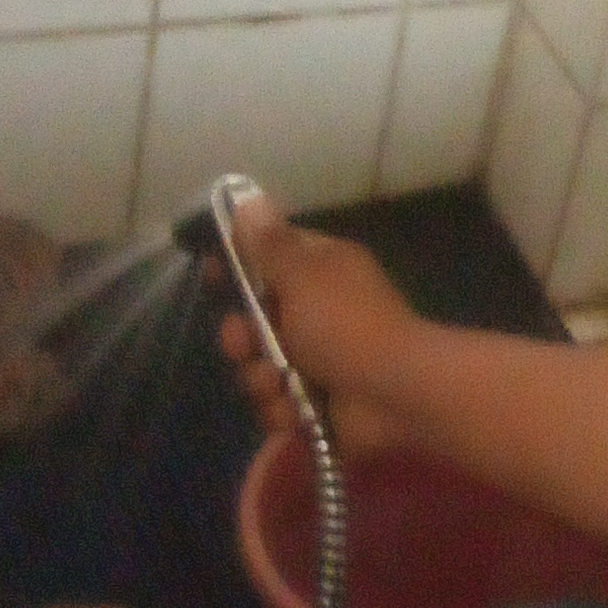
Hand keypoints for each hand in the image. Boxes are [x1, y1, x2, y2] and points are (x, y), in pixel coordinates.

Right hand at [216, 196, 423, 457]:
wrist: (393, 394)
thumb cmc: (346, 325)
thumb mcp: (303, 273)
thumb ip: (269, 243)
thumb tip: (249, 196)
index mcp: (322, 269)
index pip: (270, 257)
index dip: (240, 265)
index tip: (214, 275)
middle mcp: (320, 311)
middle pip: (256, 321)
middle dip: (242, 338)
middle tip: (245, 344)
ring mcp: (320, 359)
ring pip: (260, 367)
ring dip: (261, 379)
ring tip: (278, 384)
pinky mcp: (318, 402)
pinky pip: (278, 404)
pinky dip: (283, 411)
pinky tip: (296, 412)